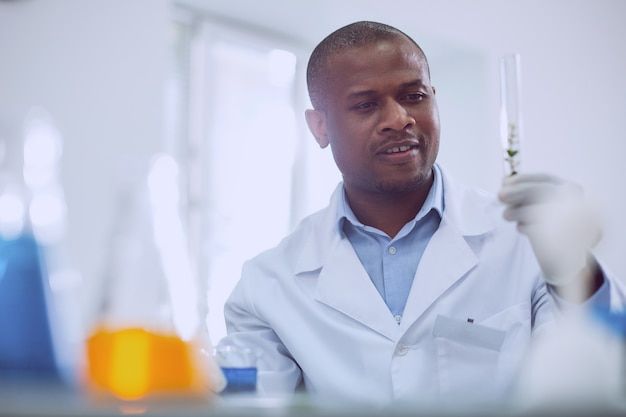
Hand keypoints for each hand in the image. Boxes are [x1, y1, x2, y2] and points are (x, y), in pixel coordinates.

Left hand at [498, 174, 601, 294]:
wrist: (566, 258)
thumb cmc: (550, 227)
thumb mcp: (540, 205)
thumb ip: (526, 193)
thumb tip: (504, 184)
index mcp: (571, 190)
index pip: (545, 179)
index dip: (522, 180)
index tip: (504, 183)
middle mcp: (577, 202)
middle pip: (542, 192)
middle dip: (517, 193)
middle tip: (500, 196)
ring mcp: (575, 221)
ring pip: (539, 210)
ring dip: (518, 211)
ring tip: (507, 215)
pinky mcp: (567, 240)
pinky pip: (539, 230)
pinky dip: (525, 227)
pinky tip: (521, 227)